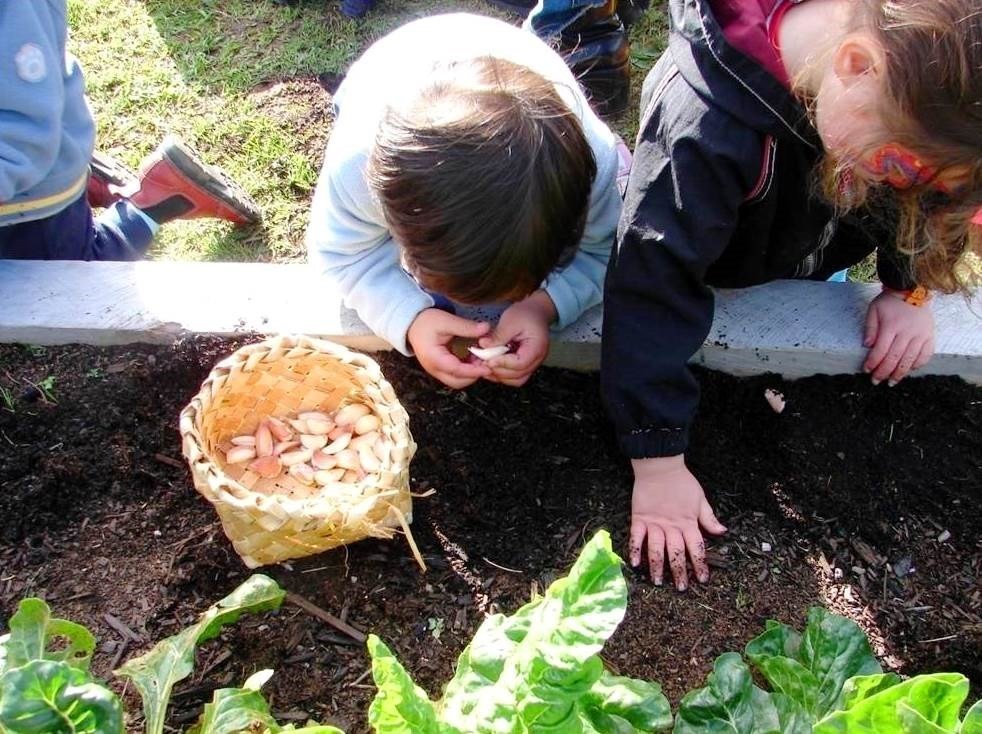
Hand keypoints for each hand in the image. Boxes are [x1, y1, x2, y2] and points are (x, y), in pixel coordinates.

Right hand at [407, 308, 491, 388]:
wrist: (412, 324)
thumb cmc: (426, 322)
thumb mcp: (446, 321)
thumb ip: (466, 326)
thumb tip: (486, 328)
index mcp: (434, 358)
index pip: (456, 370)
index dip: (474, 371)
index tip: (488, 367)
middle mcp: (434, 369)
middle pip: (457, 382)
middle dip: (473, 375)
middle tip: (486, 361)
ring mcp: (436, 371)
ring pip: (457, 381)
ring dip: (470, 373)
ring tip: (480, 358)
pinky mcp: (440, 369)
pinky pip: (455, 375)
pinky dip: (466, 370)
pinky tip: (473, 357)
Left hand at [479, 290, 555, 386]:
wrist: (535, 313)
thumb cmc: (525, 314)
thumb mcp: (510, 321)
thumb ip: (498, 335)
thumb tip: (483, 346)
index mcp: (536, 347)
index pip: (520, 363)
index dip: (503, 363)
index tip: (488, 359)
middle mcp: (537, 359)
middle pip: (518, 375)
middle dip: (498, 370)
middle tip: (483, 362)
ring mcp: (532, 364)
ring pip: (516, 380)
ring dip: (500, 376)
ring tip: (486, 365)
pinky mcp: (525, 365)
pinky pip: (514, 377)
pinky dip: (502, 375)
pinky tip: (491, 366)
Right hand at [629, 456, 726, 590]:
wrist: (660, 467)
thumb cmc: (682, 482)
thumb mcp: (700, 499)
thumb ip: (709, 518)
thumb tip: (722, 532)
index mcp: (688, 523)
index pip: (696, 548)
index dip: (699, 564)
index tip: (702, 579)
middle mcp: (671, 526)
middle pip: (676, 553)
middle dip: (679, 572)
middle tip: (681, 588)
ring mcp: (654, 523)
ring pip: (656, 549)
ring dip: (657, 567)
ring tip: (658, 582)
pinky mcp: (639, 518)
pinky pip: (636, 537)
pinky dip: (635, 550)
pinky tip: (635, 563)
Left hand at [863, 290, 934, 385]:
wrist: (912, 291)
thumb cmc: (889, 302)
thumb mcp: (874, 310)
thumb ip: (870, 328)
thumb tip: (867, 346)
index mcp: (892, 326)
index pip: (881, 350)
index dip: (873, 363)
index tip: (867, 371)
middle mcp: (907, 332)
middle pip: (895, 358)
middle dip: (884, 372)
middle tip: (876, 381)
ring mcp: (921, 335)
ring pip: (910, 360)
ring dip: (900, 373)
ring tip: (892, 382)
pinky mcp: (930, 336)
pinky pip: (926, 355)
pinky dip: (917, 365)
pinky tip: (909, 370)